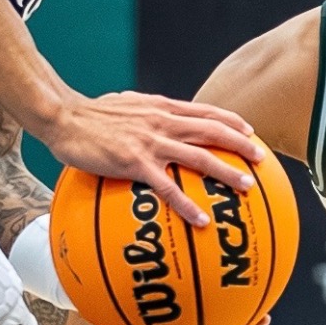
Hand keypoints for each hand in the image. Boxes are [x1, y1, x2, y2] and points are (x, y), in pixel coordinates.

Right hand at [39, 90, 260, 228]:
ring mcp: (151, 142)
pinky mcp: (135, 163)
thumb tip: (159, 120)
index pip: (205, 111)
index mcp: (161, 107)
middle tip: (261, 158)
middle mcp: (162, 122)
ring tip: (247, 186)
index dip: (230, 120)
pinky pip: (168, 188)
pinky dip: (188, 204)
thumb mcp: (126, 104)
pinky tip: (202, 220)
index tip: (249, 131)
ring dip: (227, 171)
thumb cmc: (90, 114)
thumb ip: (148, 112)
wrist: (64, 117)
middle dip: (241, 144)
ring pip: (200, 157)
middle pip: (212, 131)